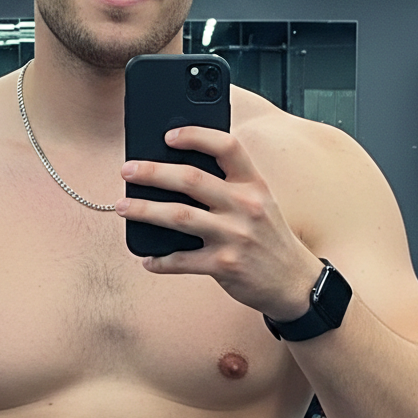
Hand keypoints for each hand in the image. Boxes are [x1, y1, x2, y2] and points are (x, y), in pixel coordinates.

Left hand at [116, 125, 319, 318]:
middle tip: (127, 170)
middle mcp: (246, 205)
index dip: (195, 136)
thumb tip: (177, 169)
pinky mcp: (225, 265)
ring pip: (179, 216)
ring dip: (144, 210)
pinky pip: (181, 260)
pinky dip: (159, 260)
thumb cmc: (268, 236)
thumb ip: (230, 184)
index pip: (226, 146)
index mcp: (254, 183)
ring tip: (122, 206)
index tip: (168, 136)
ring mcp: (235, 236)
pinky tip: (147, 259)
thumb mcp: (260, 201)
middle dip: (153, 173)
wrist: (295, 282)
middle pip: (192, 179)